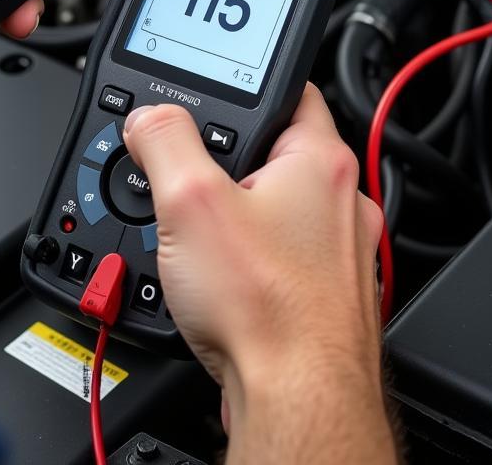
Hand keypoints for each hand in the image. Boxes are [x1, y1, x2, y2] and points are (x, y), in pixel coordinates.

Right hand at [123, 85, 395, 463]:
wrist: (299, 403)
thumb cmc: (267, 311)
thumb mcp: (189, 203)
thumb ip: (164, 142)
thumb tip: (149, 118)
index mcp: (319, 161)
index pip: (288, 90)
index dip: (243, 88)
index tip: (214, 96)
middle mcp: (343, 201)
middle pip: (275, 153)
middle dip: (228, 163)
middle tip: (190, 181)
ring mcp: (342, 252)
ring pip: (279, 209)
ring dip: (239, 215)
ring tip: (202, 240)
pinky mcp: (330, 295)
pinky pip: (284, 256)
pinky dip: (253, 260)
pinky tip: (226, 282)